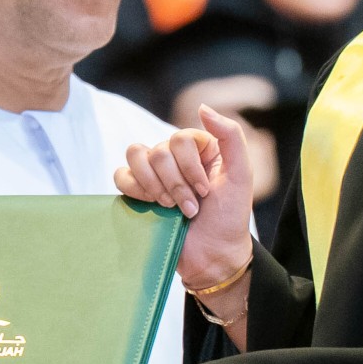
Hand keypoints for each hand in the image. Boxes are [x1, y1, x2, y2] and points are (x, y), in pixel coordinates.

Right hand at [118, 106, 254, 293]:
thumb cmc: (230, 217)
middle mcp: (176, 156)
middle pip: (158, 152)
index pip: (179, 139)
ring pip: (136, 155)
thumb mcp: (241, 174)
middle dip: (175, 184)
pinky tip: (151, 205)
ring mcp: (155, 173)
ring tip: (171, 208)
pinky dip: (135, 189)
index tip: (205, 191)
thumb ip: (230, 136)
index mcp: (199, 148)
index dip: (189, 167)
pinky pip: (121, 175)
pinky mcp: (138, 192)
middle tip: (191, 207)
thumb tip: (201, 108)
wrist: (212, 255)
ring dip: (155, 187)